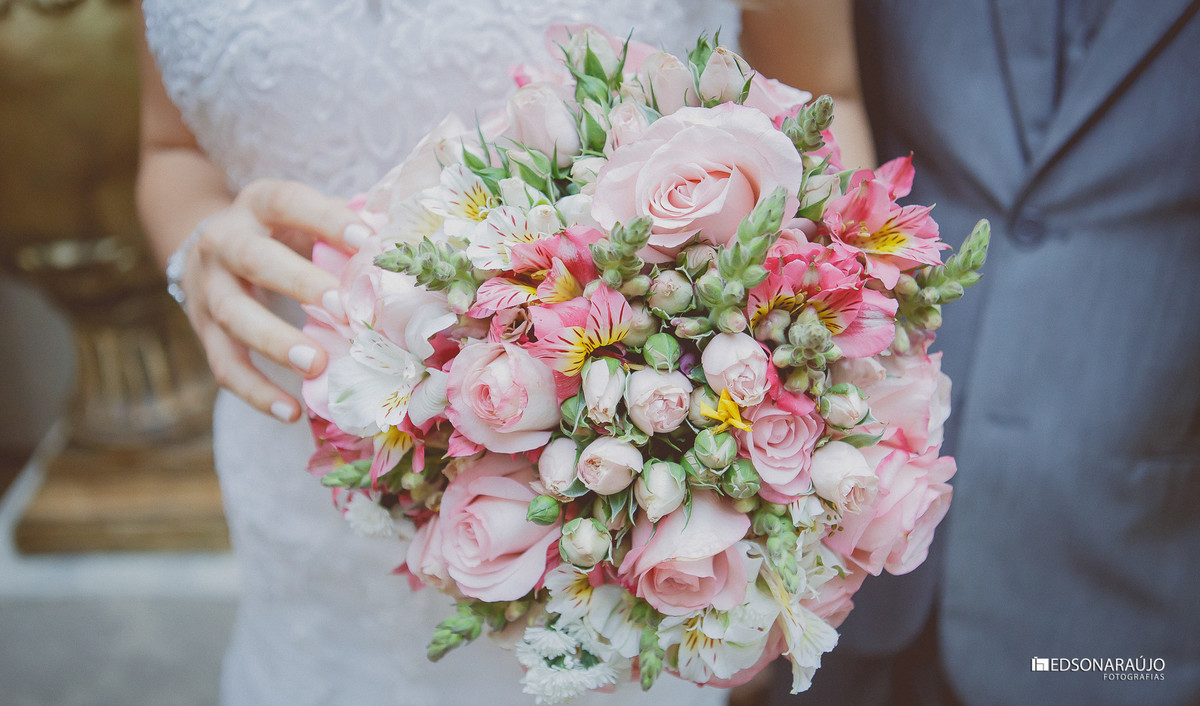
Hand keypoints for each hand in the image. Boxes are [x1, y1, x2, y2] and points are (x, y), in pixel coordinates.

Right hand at [177, 178, 367, 421]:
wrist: (208, 251)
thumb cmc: (281, 234)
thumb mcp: (304, 219)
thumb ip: (343, 227)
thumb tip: (397, 245)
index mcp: (259, 204)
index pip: (290, 203)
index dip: (326, 220)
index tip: (365, 240)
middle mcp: (224, 242)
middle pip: (255, 259)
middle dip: (299, 283)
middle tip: (341, 309)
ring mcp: (208, 288)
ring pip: (233, 316)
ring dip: (274, 342)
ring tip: (315, 365)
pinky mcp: (203, 332)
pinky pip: (225, 365)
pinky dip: (256, 392)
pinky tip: (290, 412)